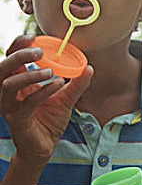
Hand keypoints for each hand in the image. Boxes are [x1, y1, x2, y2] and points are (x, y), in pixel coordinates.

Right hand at [0, 35, 92, 164]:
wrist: (44, 146)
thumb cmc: (49, 120)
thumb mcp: (66, 99)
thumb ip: (77, 84)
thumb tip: (89, 67)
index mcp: (18, 83)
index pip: (11, 59)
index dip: (18, 46)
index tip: (33, 37)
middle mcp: (9, 92)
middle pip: (3, 67)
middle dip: (18, 55)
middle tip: (38, 51)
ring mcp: (10, 105)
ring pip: (9, 84)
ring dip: (30, 74)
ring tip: (51, 72)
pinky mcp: (17, 118)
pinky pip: (26, 102)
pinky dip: (42, 91)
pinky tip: (57, 86)